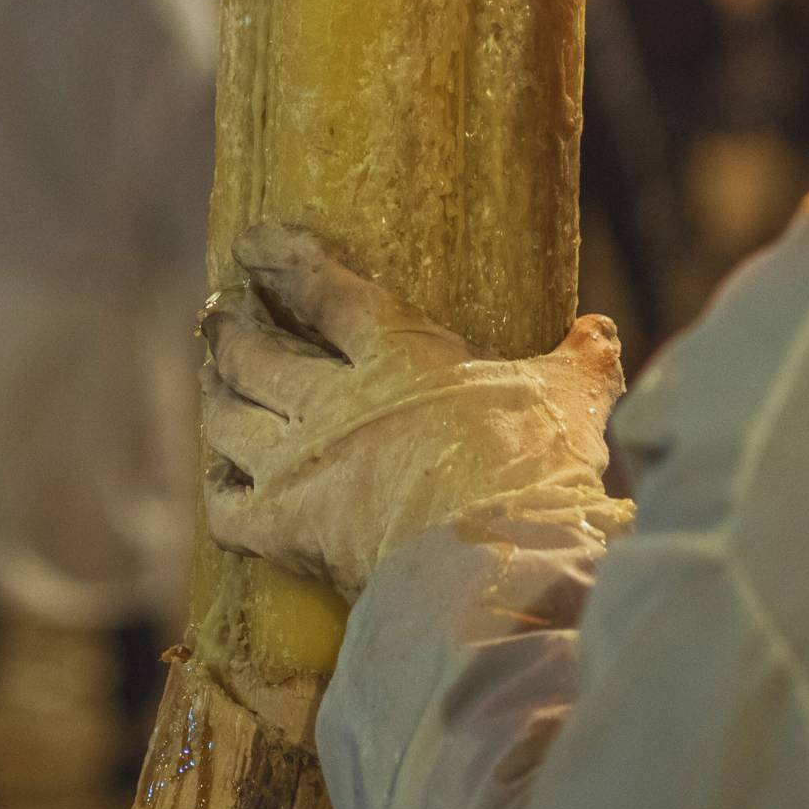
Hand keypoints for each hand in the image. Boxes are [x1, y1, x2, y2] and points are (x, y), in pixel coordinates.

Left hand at [201, 222, 627, 600]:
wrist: (496, 565)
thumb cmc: (535, 473)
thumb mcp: (567, 403)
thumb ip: (578, 363)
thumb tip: (600, 330)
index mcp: (396, 355)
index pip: (323, 289)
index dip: (281, 260)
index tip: (252, 244)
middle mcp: (332, 401)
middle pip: (255, 352)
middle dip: (229, 328)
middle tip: (216, 313)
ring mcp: (300, 467)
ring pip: (227, 417)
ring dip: (213, 391)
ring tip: (209, 373)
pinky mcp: (287, 530)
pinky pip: (226, 508)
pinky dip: (219, 491)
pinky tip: (220, 481)